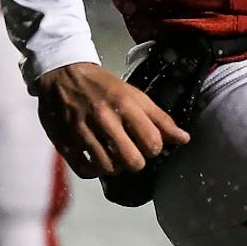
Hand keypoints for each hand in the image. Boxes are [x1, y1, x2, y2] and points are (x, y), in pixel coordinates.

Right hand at [33, 61, 190, 177]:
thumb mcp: (134, 95)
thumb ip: (159, 118)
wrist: (62, 74)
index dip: (154, 148)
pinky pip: (85, 171)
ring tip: (114, 157)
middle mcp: (104, 118)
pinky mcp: (65, 142)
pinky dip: (94, 170)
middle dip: (137, 161)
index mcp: (126, 104)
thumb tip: (184, 139)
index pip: (152, 142)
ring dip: (115, 167)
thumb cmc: (103, 86)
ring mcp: (82, 132)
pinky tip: (97, 161)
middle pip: (133, 161)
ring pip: (109, 168)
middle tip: (132, 153)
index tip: (148, 143)